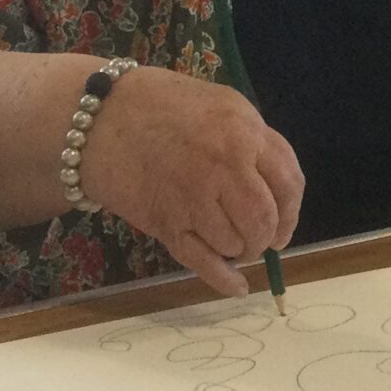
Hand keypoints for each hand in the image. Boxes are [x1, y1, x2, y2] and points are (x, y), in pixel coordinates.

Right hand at [79, 67, 302, 296]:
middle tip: (258, 240)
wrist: (99, 117)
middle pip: (265, 221)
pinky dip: (225, 280)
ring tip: (230, 243)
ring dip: (238, 251)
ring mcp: (194, 197)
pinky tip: (237, 285)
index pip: (289, 183)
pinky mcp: (167, 222)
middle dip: (266, 238)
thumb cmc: (162, 105)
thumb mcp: (222, 106)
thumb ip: (253, 143)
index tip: (284, 224)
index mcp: (243, 132)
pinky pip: (204, 262)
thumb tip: (276, 192)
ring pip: (236, 244)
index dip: (291, 212)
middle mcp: (224, 165)